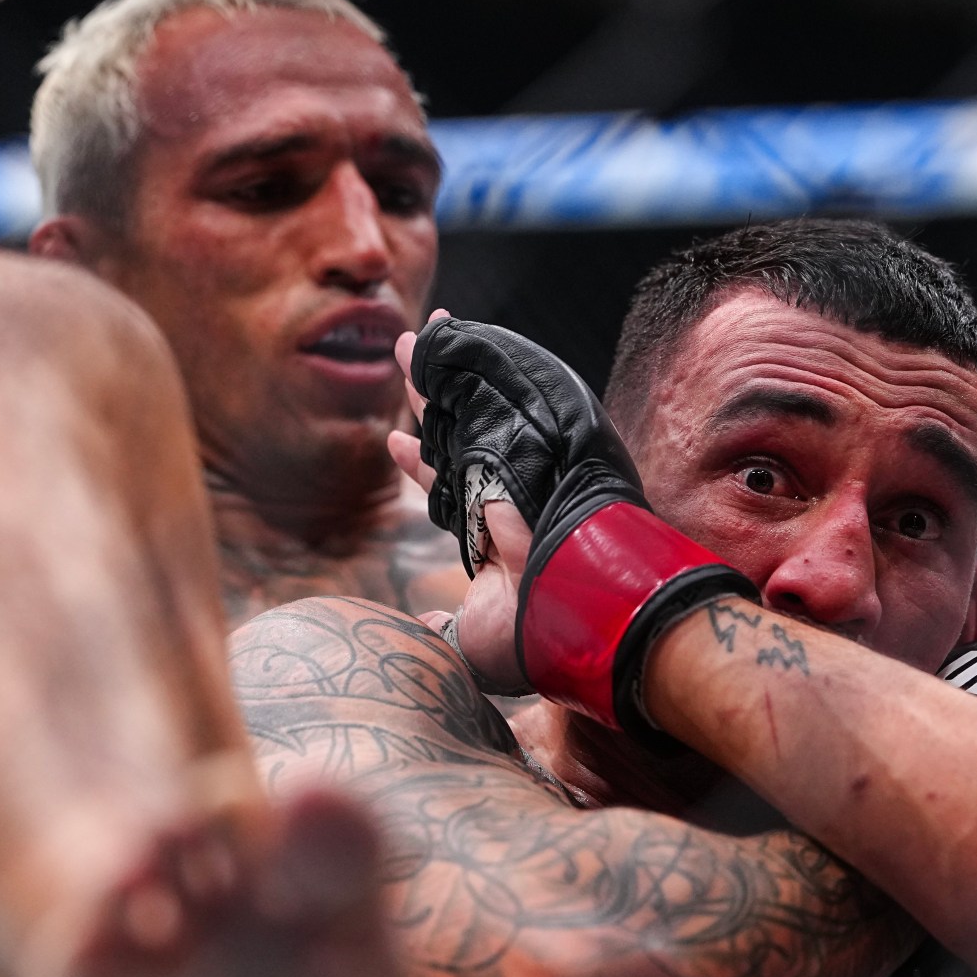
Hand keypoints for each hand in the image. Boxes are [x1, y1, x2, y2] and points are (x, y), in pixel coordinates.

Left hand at [389, 314, 753, 734]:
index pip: (451, 487)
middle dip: (431, 398)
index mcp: (497, 533)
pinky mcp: (536, 439)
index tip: (394, 439)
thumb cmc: (536, 639)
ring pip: (471, 409)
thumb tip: (423, 631)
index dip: (421, 464)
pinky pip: (497, 391)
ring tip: (417, 336)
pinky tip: (442, 334)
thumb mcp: (472, 642)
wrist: (582, 610)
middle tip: (411, 356)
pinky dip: (471, 362)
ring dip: (440, 372)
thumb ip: (444, 635)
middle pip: (459, 435)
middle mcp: (510, 492)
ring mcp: (522, 465)